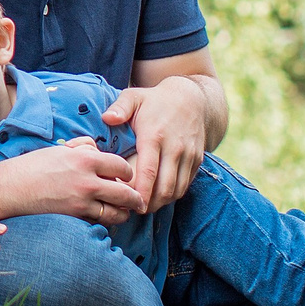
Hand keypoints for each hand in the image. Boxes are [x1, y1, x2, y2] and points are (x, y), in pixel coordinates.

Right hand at [0, 140, 144, 224]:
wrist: (11, 188)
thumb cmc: (34, 166)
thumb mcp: (60, 150)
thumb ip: (83, 148)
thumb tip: (97, 149)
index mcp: (85, 159)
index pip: (122, 166)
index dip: (128, 172)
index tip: (128, 176)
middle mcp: (87, 181)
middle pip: (125, 193)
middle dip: (135, 199)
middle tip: (138, 201)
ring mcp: (81, 202)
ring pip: (116, 213)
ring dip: (123, 214)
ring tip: (124, 212)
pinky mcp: (74, 217)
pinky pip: (99, 222)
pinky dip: (105, 222)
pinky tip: (104, 218)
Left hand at [105, 77, 208, 210]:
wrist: (191, 98)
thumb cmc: (155, 100)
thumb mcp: (134, 97)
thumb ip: (119, 107)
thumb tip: (107, 118)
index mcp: (154, 136)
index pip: (148, 172)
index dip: (140, 192)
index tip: (129, 204)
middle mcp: (174, 148)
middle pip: (164, 187)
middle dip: (150, 203)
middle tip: (134, 209)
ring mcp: (189, 155)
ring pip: (177, 190)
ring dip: (162, 202)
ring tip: (145, 205)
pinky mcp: (197, 160)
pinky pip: (186, 184)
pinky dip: (173, 194)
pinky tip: (159, 196)